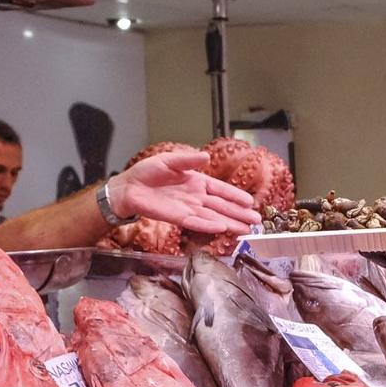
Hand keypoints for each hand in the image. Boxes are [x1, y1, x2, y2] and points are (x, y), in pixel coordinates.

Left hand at [109, 150, 260, 235]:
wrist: (129, 187)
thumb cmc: (147, 172)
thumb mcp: (169, 160)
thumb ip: (188, 160)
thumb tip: (206, 156)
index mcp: (197, 182)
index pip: (221, 190)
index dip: (236, 196)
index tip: (250, 203)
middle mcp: (196, 197)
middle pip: (222, 207)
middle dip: (239, 214)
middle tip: (256, 222)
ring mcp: (188, 208)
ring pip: (213, 217)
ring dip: (230, 223)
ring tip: (246, 230)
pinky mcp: (177, 218)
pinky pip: (196, 222)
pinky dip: (208, 225)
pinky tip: (222, 228)